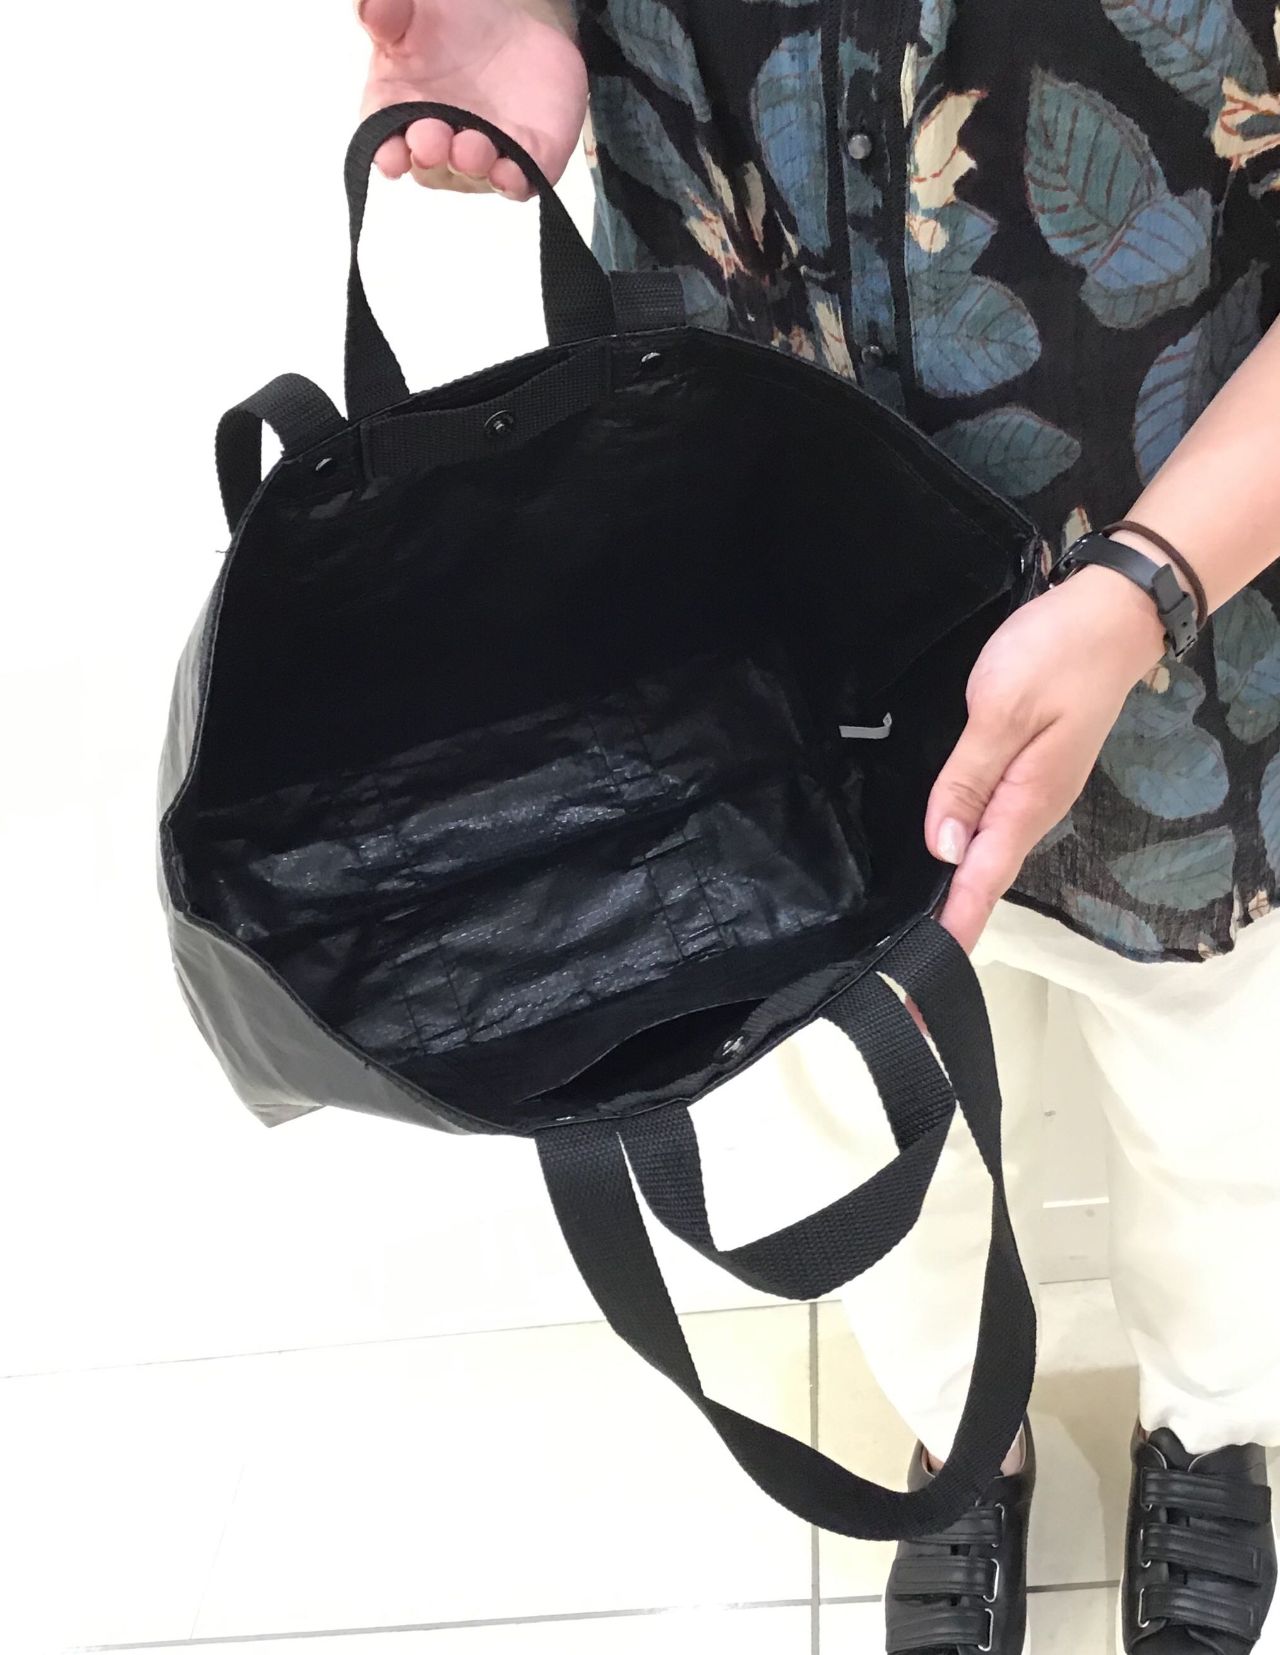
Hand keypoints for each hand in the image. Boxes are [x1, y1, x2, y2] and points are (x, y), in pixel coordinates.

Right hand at [358, 0, 586, 197]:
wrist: (511, 36)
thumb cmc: (449, 32)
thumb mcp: (415, 14)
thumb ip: (390, 15)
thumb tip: (372, 5)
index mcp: (400, 113)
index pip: (388, 143)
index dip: (388, 154)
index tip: (389, 158)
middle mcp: (440, 146)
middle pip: (431, 162)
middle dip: (430, 152)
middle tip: (431, 142)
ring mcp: (484, 157)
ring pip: (477, 172)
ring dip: (472, 163)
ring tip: (470, 148)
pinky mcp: (527, 159)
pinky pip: (523, 177)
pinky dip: (516, 177)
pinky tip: (511, 170)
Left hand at [925, 565, 1167, 953]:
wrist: (1114, 615)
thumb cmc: (1057, 655)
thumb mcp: (1000, 711)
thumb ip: (968, 780)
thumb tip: (943, 845)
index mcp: (1028, 799)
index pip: (984, 874)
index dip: (957, 920)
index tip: (931, 963)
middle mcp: (1035, 805)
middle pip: (987, 871)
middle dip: (954, 915)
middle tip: (910, 955)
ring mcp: (1036, 788)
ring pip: (989, 846)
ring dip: (959, 884)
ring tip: (922, 920)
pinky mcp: (1031, 767)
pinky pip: (994, 818)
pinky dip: (969, 844)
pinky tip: (946, 852)